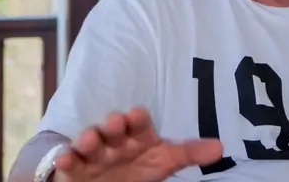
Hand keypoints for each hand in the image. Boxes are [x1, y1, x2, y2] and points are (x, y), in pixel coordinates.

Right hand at [54, 107, 222, 181]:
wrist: (104, 179)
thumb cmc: (137, 165)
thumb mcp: (164, 160)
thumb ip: (189, 153)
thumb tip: (221, 147)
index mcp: (137, 136)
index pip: (139, 124)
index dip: (138, 119)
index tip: (138, 113)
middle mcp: (114, 140)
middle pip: (114, 129)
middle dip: (114, 125)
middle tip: (116, 121)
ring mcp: (93, 152)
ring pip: (90, 142)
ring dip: (90, 139)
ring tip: (91, 138)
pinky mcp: (74, 167)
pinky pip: (69, 162)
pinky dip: (67, 159)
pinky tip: (67, 158)